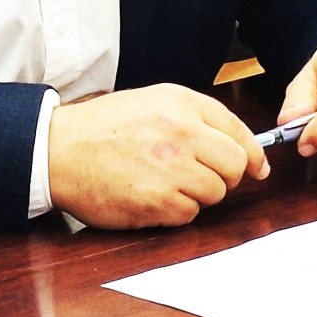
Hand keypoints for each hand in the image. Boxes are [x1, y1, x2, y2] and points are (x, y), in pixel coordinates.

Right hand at [47, 84, 268, 228]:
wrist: (59, 150)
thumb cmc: (103, 127)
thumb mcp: (152, 101)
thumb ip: (199, 118)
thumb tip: (247, 151)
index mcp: (180, 104)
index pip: (238, 131)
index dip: (253, 154)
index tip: (257, 167)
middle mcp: (180, 133)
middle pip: (235, 166)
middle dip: (226, 176)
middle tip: (202, 176)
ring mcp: (170, 169)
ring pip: (215, 193)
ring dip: (197, 194)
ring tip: (166, 182)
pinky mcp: (157, 201)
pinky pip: (189, 214)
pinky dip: (175, 210)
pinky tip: (151, 195)